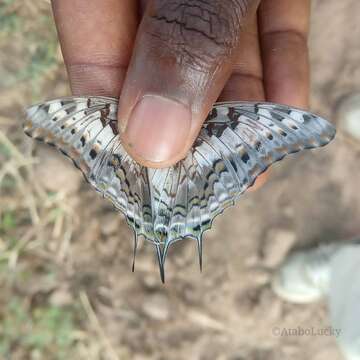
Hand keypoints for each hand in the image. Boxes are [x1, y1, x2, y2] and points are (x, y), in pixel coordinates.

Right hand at [52, 0, 309, 174]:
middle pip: (164, 68)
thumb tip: (154, 141)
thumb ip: (182, 38)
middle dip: (191, 132)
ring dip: (242, 113)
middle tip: (207, 185)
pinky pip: (270, 26)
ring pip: (221, 55)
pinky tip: (288, 111)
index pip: (97, 60)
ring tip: (251, 166)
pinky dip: (281, 68)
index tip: (147, 182)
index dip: (120, 127)